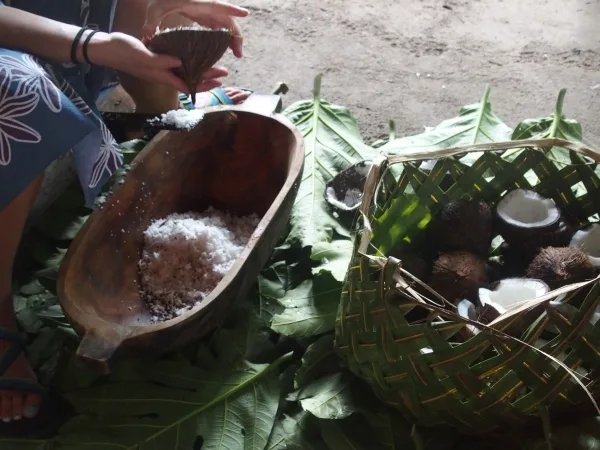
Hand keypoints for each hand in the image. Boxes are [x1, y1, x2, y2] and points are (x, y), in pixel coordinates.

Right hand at [88, 32, 227, 92]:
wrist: (106, 48)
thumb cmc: (123, 52)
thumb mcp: (142, 55)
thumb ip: (160, 60)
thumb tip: (180, 63)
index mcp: (162, 76)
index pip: (187, 85)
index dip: (204, 85)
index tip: (219, 81)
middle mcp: (163, 74)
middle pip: (189, 80)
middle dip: (207, 77)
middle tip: (224, 71)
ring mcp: (159, 68)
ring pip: (184, 73)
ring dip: (199, 71)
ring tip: (213, 65)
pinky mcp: (155, 60)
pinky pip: (175, 64)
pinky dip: (187, 62)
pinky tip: (192, 56)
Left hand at [142, 1, 248, 57]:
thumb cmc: (158, 0)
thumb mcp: (153, 9)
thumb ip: (151, 22)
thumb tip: (148, 37)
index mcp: (196, 3)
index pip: (217, 5)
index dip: (231, 9)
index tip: (245, 13)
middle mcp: (205, 7)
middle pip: (227, 19)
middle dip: (236, 34)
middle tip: (238, 54)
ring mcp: (207, 13)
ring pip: (226, 24)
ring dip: (233, 38)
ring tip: (237, 55)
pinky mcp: (206, 18)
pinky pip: (220, 28)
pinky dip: (226, 38)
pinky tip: (227, 50)